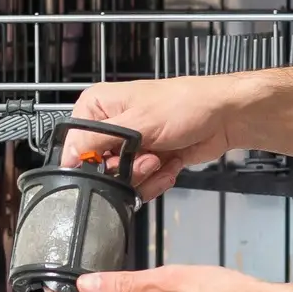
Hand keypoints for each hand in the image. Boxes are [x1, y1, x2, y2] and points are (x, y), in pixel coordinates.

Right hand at [61, 76, 254, 199]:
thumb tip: (67, 157)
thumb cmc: (184, 106)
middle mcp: (109, 126)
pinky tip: (170, 166)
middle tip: (148, 158)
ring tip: (162, 159)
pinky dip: (156, 180)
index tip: (112, 162)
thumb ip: (100, 140)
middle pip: (98, 167)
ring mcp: (129, 146)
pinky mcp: (147, 162)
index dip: (90, 160)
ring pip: (120, 180)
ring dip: (144, 176)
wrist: (225, 117)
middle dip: (125, 170)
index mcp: (98, 107)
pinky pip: (139, 185)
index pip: (74, 143)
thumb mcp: (139, 122)